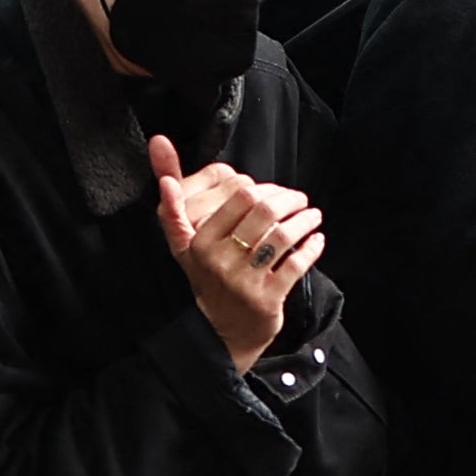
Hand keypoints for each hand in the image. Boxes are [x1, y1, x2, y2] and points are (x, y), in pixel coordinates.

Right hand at [153, 132, 322, 370]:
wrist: (221, 333)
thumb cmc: (208, 278)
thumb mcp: (185, 245)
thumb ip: (174, 197)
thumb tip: (158, 143)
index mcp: (200, 242)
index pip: (241, 198)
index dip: (265, 189)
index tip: (276, 192)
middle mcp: (220, 260)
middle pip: (265, 213)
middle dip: (289, 201)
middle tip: (300, 199)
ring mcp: (244, 281)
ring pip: (283, 236)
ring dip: (305, 221)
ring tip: (313, 215)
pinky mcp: (267, 299)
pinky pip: (296, 263)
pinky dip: (312, 248)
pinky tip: (317, 239)